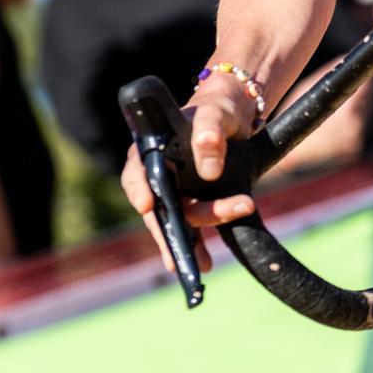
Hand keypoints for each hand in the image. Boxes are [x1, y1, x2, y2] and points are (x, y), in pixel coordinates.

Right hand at [118, 71, 262, 271]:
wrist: (236, 115)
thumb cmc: (220, 108)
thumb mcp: (217, 112)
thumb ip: (210, 132)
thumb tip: (209, 169)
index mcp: (153, 147)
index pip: (136, 171)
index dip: (138, 189)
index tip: (147, 205)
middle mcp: (158, 171)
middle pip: (158, 204)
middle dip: (169, 229)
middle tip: (183, 251)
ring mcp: (175, 189)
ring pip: (176, 219)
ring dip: (186, 243)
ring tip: (200, 264)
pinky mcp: (193, 200)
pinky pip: (191, 225)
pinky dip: (196, 243)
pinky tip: (204, 263)